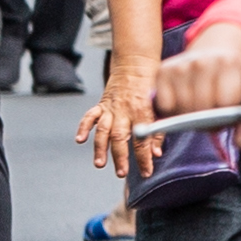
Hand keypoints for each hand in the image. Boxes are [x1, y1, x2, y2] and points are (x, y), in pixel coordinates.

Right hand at [75, 59, 151, 173]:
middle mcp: (124, 111)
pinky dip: (84, 127)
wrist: (135, 66)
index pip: (142, 139)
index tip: (146, 172)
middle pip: (120, 136)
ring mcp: (111, 108)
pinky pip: (90, 116)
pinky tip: (80, 140)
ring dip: (100, 148)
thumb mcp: (160, 108)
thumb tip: (156, 154)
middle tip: (121, 173)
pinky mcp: (101, 105)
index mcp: (142, 111)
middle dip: (120, 156)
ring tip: (99, 164)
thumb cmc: (151, 88)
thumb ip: (158, 132)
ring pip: (103, 129)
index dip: (144, 158)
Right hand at [156, 37, 240, 120]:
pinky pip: (165, 105)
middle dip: (207, 120)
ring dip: (189, 116)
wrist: (216, 49)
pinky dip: (172, 110)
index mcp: (229, 64)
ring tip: (200, 108)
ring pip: (182, 109)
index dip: (227, 117)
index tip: (228, 114)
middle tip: (213, 114)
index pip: (225, 103)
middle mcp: (202, 61)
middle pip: (201, 109)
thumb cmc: (236, 77)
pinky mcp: (163, 70)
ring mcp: (181, 65)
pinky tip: (183, 102)